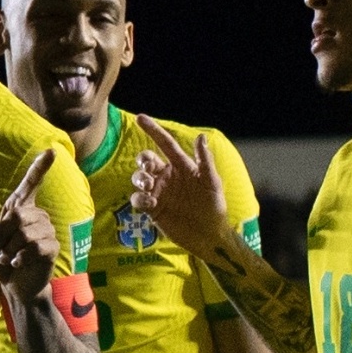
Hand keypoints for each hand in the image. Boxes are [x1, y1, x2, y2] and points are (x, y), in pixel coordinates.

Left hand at [0, 152, 61, 297]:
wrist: (14, 285)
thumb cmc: (0, 259)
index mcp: (20, 209)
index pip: (31, 184)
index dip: (40, 168)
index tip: (51, 151)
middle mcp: (36, 216)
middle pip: (18, 216)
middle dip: (1, 237)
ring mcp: (47, 231)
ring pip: (25, 234)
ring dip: (9, 250)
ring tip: (8, 257)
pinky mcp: (51, 248)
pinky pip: (34, 247)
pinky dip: (19, 258)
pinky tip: (18, 263)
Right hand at [124, 116, 234, 256]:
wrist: (208, 235)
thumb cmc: (214, 206)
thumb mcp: (212, 182)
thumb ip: (204, 160)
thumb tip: (200, 136)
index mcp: (181, 166)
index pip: (165, 144)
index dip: (153, 130)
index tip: (140, 118)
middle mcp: (167, 176)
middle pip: (146, 160)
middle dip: (143, 160)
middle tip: (149, 169)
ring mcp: (159, 192)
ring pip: (139, 178)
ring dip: (140, 179)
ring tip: (150, 188)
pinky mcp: (153, 209)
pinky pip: (138, 199)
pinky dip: (139, 199)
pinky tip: (150, 204)